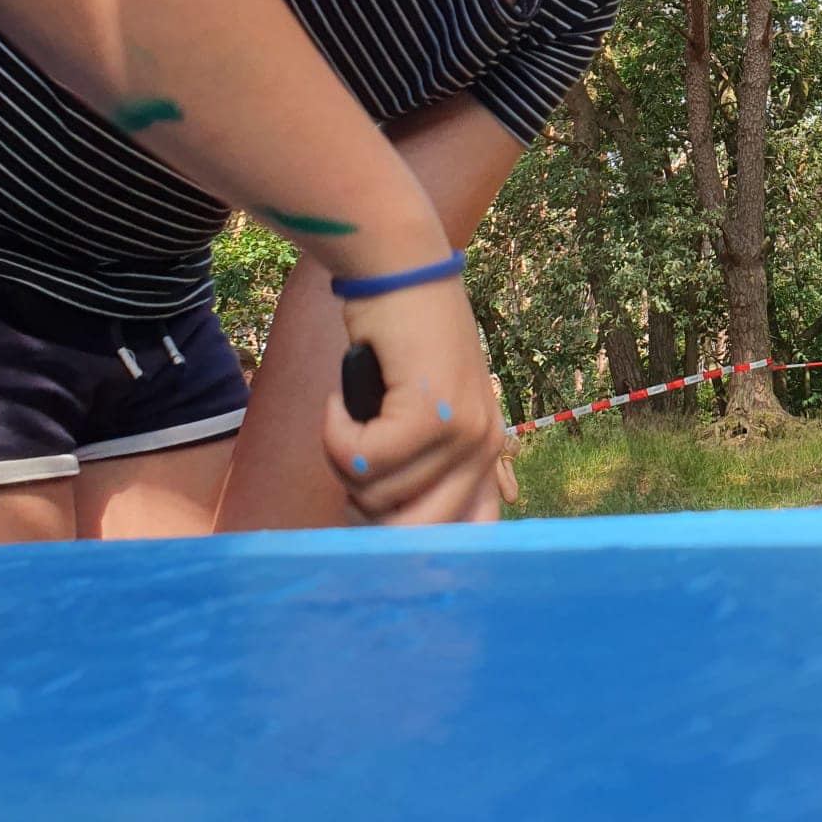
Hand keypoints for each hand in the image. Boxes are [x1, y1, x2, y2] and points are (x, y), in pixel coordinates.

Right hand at [322, 276, 508, 524]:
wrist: (402, 273)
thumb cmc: (401, 344)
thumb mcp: (422, 413)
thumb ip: (419, 468)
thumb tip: (384, 535)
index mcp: (487, 454)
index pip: (470, 536)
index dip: (417, 548)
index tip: (377, 537)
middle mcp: (484, 448)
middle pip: (412, 533)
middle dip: (363, 505)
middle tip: (352, 456)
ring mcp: (462, 432)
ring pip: (376, 495)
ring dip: (343, 457)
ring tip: (351, 412)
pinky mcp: (428, 414)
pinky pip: (359, 459)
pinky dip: (333, 432)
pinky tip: (340, 399)